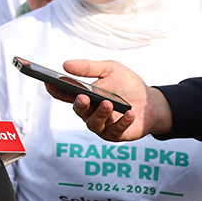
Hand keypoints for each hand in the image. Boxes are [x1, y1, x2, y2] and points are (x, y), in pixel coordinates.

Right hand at [45, 60, 170, 141]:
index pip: (65, 94)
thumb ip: (89, 68)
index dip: (55, 90)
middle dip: (80, 105)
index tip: (49, 83)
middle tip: (83, 97)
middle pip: (78, 110)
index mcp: (85, 96)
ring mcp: (101, 125)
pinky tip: (129, 114)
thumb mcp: (110, 69)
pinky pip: (115, 131)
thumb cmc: (128, 85)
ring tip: (108, 104)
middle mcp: (90, 112)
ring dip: (100, 114)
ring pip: (94, 123)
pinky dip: (122, 122)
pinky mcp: (115, 135)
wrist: (152, 102)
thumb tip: (66, 64)